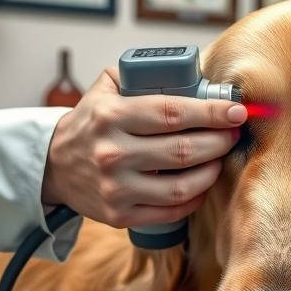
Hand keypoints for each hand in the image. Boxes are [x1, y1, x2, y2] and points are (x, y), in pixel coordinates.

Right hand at [41, 67, 245, 227]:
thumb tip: (194, 76)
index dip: (212, 113)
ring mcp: (116, 187)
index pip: (173, 113)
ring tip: (220, 158)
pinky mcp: (120, 214)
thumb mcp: (105, 89)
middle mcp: (112, 153)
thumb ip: (141, 75)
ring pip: (181, 186)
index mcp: (111, 116)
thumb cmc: (90, 123)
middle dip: (220, 141)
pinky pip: (170, 210)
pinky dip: (194, 198)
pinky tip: (202, 184)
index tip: (237, 112)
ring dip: (211, 171)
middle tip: (233, 134)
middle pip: (184, 150)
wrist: (53, 164)